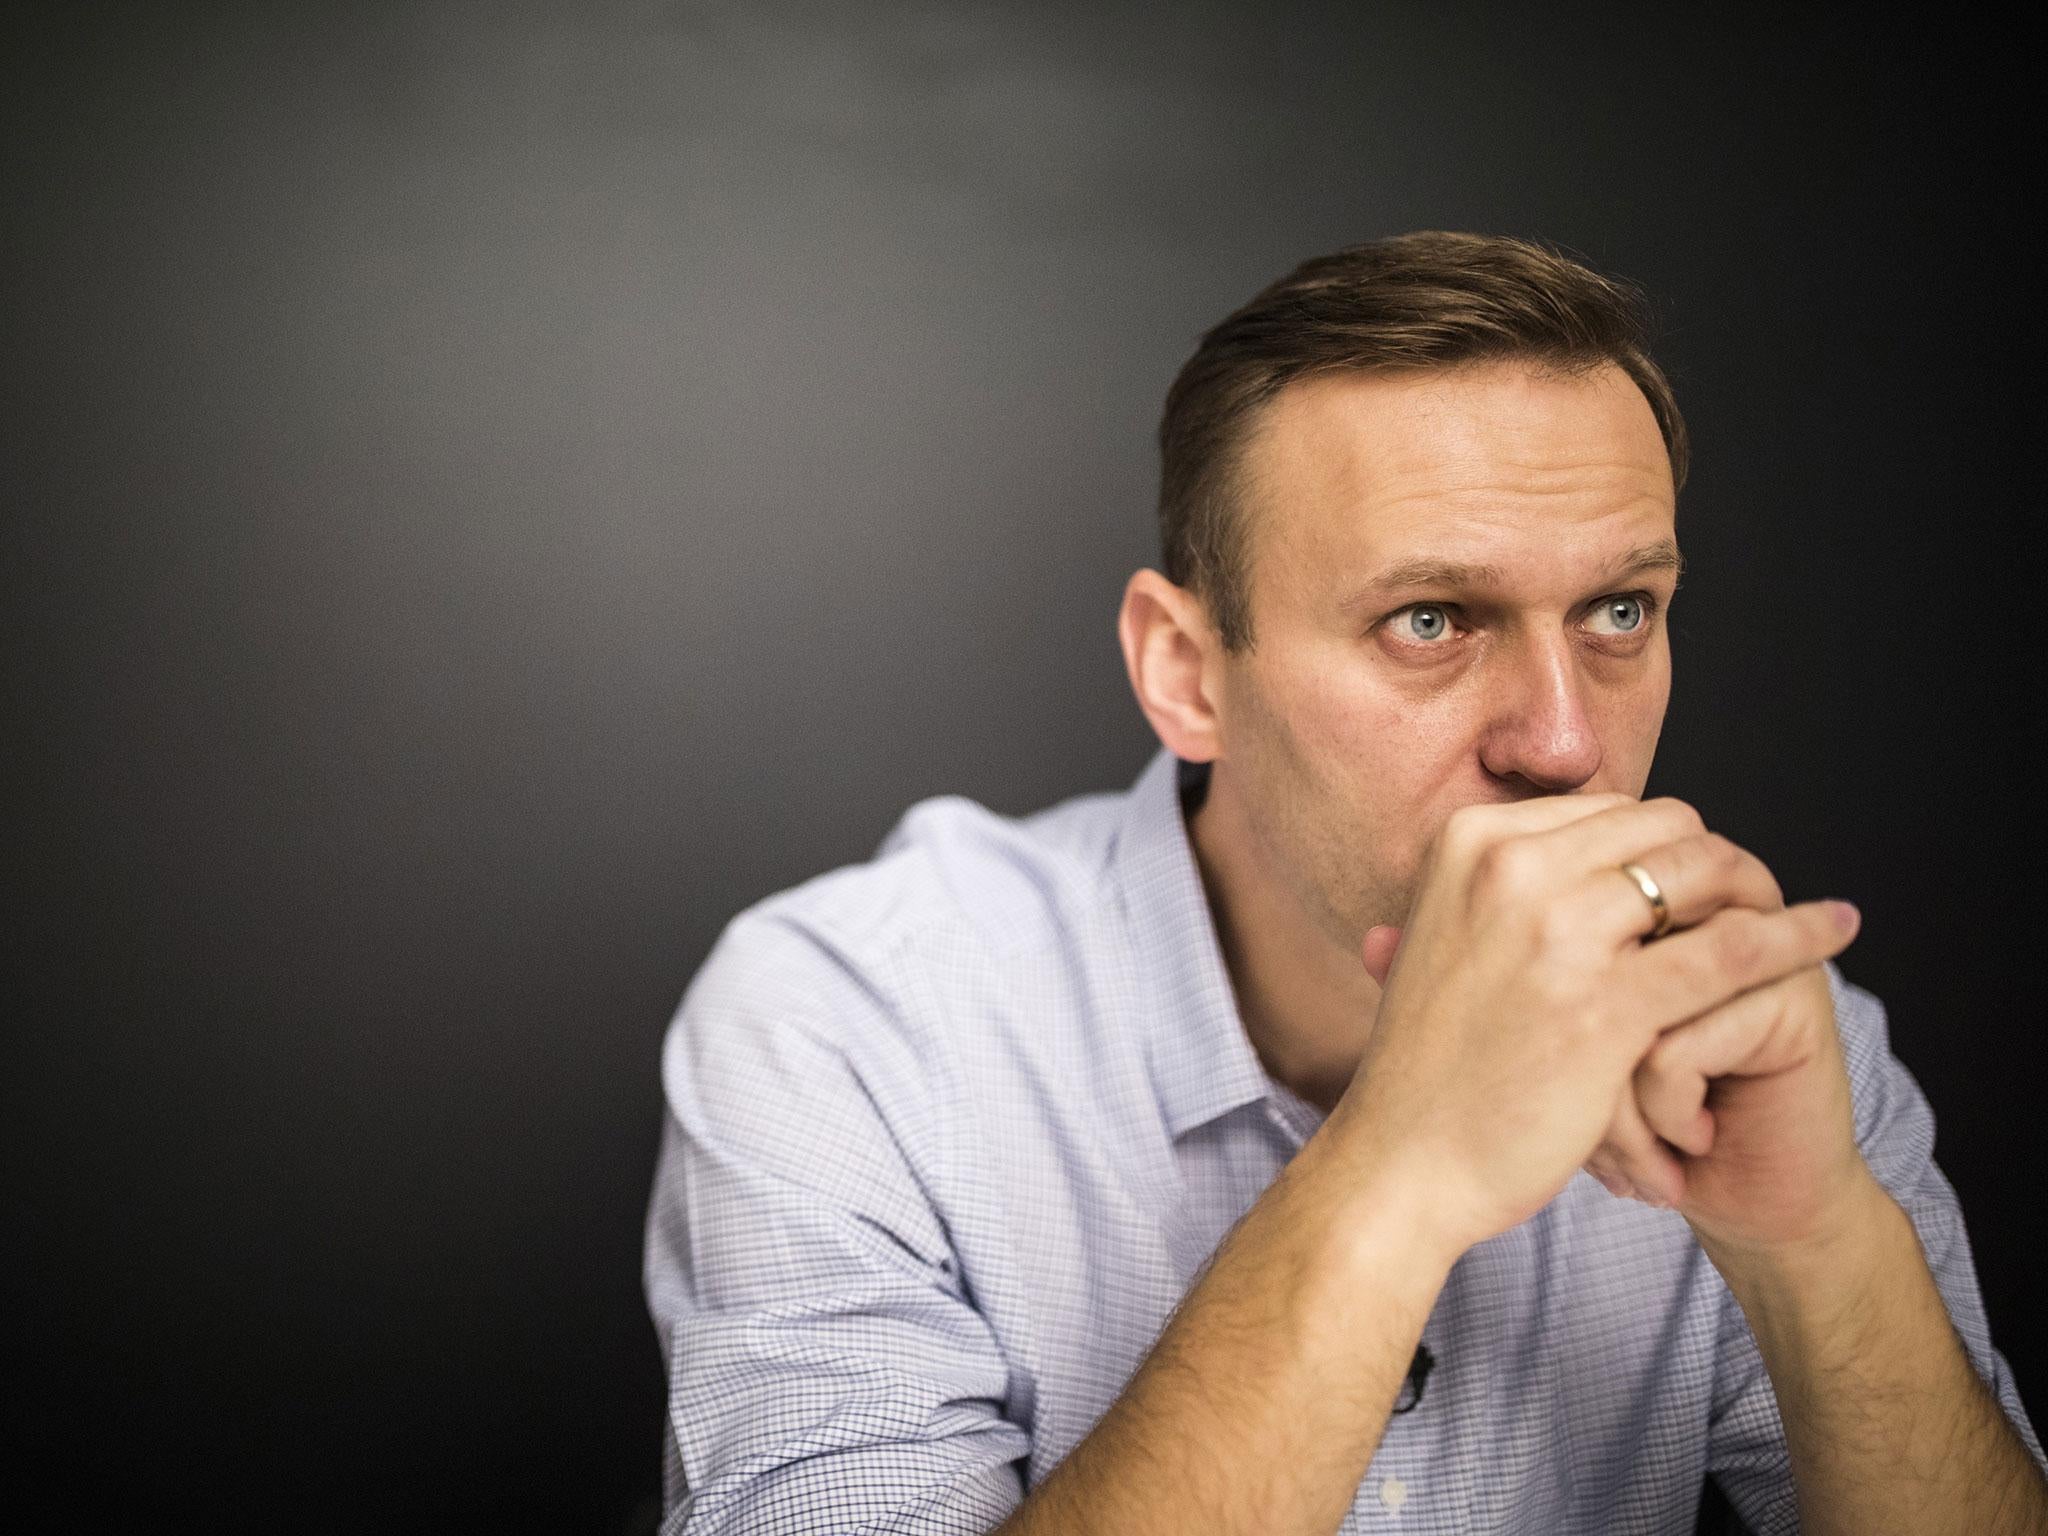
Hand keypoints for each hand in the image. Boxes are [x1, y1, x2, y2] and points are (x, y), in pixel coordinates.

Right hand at [1325, 794, 1857, 1265]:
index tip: (1697, 882)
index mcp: (1469, 842)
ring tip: (1798, 919)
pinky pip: (1731, 950)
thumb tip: (1576, 846)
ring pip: (1703, 874)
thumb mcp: (1443, 938)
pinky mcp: (1606, 1003)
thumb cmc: (1431, 1064)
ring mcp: (1556, 931)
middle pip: (1662, 827)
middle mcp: (1507, 867)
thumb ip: (1505, 888)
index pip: (1607, 809)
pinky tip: (1836, 931)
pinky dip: (1795, 936)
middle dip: (1716, 862)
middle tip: (1750, 902)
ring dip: (1760, 891)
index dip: (1665, 844)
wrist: (1403, 1161)